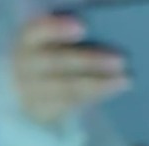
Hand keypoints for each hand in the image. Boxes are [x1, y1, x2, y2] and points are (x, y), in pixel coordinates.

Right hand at [11, 15, 130, 126]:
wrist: (27, 88)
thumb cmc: (49, 54)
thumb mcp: (52, 41)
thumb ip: (68, 36)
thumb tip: (102, 34)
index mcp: (28, 40)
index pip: (37, 31)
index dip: (57, 29)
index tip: (83, 29)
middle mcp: (24, 65)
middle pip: (56, 63)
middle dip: (89, 62)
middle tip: (120, 61)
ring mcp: (30, 92)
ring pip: (65, 89)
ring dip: (98, 84)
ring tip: (124, 80)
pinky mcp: (40, 112)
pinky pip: (70, 105)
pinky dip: (94, 96)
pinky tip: (113, 89)